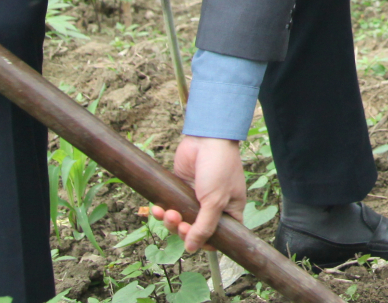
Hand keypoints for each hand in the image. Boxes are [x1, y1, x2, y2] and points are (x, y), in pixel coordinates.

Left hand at [148, 137, 245, 253]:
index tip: (195, 242)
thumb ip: (205, 226)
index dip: (206, 243)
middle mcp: (213, 206)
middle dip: (184, 230)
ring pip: (180, 221)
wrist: (206, 138)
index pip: (220, 236)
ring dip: (171, 221)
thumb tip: (192, 248)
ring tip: (168, 213)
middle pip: (196, 231)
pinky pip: (169, 207)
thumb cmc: (220, 167)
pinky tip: (158, 209)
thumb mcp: (215, 200)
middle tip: (180, 224)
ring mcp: (195, 198)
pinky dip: (162, 211)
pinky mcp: (180, 190)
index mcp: (230, 210)